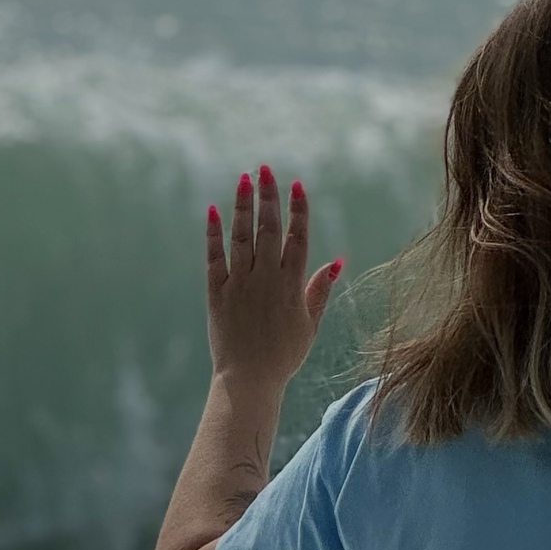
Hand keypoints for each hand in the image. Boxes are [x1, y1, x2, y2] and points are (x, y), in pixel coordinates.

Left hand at [206, 164, 341, 392]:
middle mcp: (266, 278)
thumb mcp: (309, 325)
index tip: (296, 185)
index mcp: (291, 285)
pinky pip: (214, 257)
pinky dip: (214, 234)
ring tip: (244, 179)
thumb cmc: (283, 356)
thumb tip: (337, 262)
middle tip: (265, 168)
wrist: (249, 380)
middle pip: (268, 228)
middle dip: (268, 195)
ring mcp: (240, 284)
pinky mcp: (216, 293)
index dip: (298, 209)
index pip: (297, 237)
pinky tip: (213, 211)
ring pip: (242, 236)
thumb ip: (319, 290)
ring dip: (243, 205)